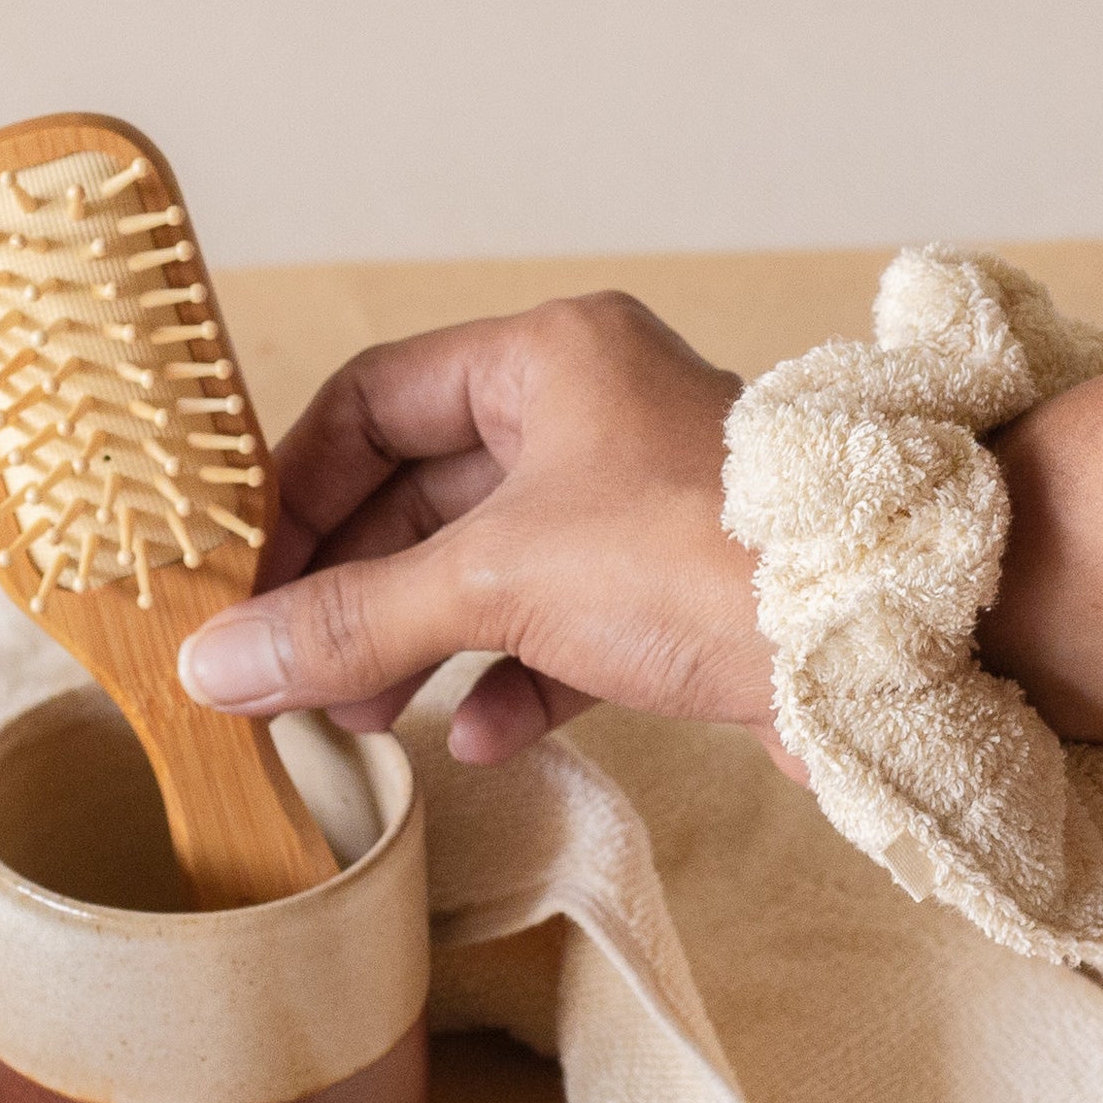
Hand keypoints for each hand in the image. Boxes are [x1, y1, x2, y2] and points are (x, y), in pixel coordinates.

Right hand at [177, 292, 787, 766]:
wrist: (883, 643)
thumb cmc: (703, 560)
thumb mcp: (498, 580)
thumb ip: (355, 620)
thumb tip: (219, 664)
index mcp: (547, 362)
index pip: (374, 401)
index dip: (297, 486)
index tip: (245, 576)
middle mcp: (592, 420)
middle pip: (424, 494)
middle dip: (352, 585)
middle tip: (286, 664)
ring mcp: (637, 510)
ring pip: (489, 570)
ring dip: (417, 643)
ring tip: (358, 714)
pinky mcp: (676, 596)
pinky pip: (562, 634)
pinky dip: (509, 684)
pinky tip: (476, 739)